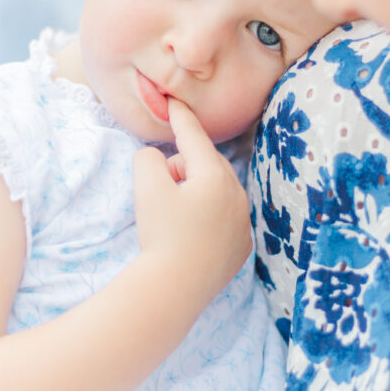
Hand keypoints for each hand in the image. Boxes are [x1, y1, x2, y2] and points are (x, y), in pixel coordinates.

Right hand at [133, 99, 251, 305]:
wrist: (175, 290)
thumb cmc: (161, 235)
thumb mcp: (146, 187)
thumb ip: (149, 159)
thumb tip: (159, 159)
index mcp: (216, 176)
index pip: (195, 138)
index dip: (181, 118)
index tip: (174, 101)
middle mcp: (237, 195)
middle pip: (205, 165)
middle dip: (183, 169)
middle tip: (162, 193)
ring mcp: (243, 222)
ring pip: (216, 193)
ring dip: (196, 194)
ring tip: (175, 221)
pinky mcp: (242, 247)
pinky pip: (224, 219)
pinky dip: (208, 220)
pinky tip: (191, 239)